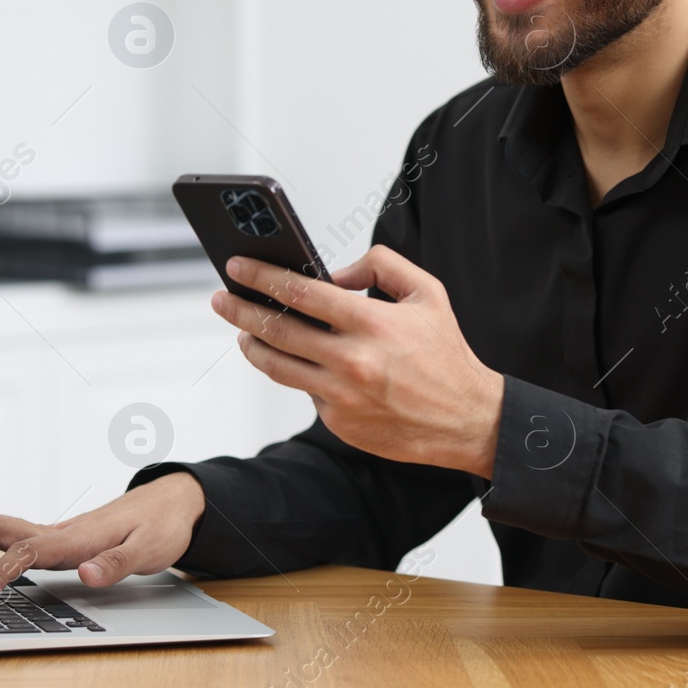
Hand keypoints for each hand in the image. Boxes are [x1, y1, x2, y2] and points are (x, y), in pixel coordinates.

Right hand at [0, 471, 205, 605]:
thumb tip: (86, 573)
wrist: (173, 500)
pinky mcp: (53, 538)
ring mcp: (52, 533)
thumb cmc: (162, 526)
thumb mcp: (151, 550)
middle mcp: (57, 531)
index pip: (25, 551)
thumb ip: (118, 563)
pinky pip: (3, 540)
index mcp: (76, 537)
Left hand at [211, 244, 504, 476]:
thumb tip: (333, 273)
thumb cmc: (445, 353)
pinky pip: (305, 391)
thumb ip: (380, 265)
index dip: (261, 277)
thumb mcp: (426, 292)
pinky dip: (296, 373)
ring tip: (244, 332)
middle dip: (241, 310)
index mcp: (371, 322)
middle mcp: (352, 360)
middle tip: (221, 298)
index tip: (237, 267)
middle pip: (276, 330)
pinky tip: (296, 362)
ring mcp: (342, 396)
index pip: (300, 292)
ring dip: (253, 346)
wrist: (466, 418)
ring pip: (277, 366)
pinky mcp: (338, 422)